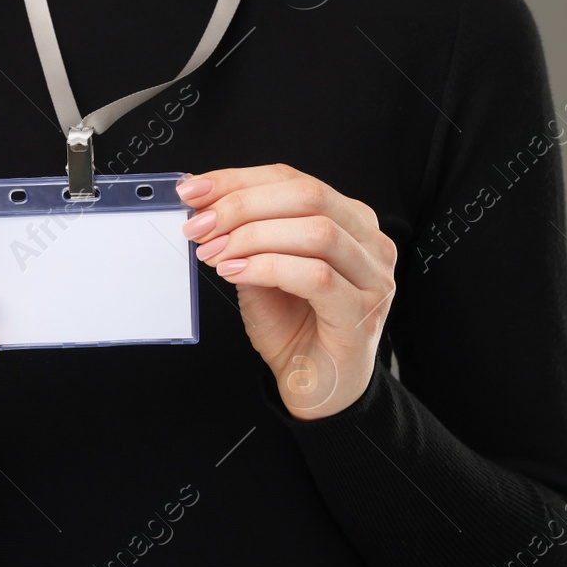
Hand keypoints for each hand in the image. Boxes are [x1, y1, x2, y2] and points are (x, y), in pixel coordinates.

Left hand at [176, 164, 395, 420]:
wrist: (314, 386)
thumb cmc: (294, 327)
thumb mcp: (261, 269)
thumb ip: (245, 235)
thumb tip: (203, 203)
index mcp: (349, 220)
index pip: (293, 180)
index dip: (239, 180)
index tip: (194, 192)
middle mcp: (369, 242)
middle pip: (308, 196)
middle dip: (243, 205)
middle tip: (199, 226)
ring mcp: (372, 278)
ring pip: (317, 232)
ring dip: (253, 237)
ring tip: (214, 253)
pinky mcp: (361, 314)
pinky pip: (317, 276)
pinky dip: (268, 268)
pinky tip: (236, 273)